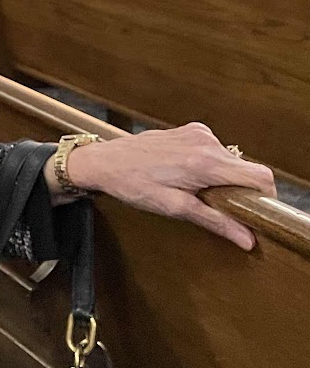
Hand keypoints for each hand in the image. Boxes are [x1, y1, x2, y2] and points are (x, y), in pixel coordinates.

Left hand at [63, 123, 276, 249]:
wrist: (104, 161)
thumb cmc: (133, 184)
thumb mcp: (174, 208)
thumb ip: (215, 221)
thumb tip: (247, 238)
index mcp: (205, 162)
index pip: (260, 176)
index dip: (264, 196)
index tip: (255, 211)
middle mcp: (206, 142)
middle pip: (247, 169)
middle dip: (240, 189)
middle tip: (216, 203)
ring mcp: (199, 132)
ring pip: (232, 161)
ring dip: (222, 177)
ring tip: (194, 188)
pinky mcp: (191, 129)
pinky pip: (216, 151)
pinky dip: (210, 165)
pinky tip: (186, 173)